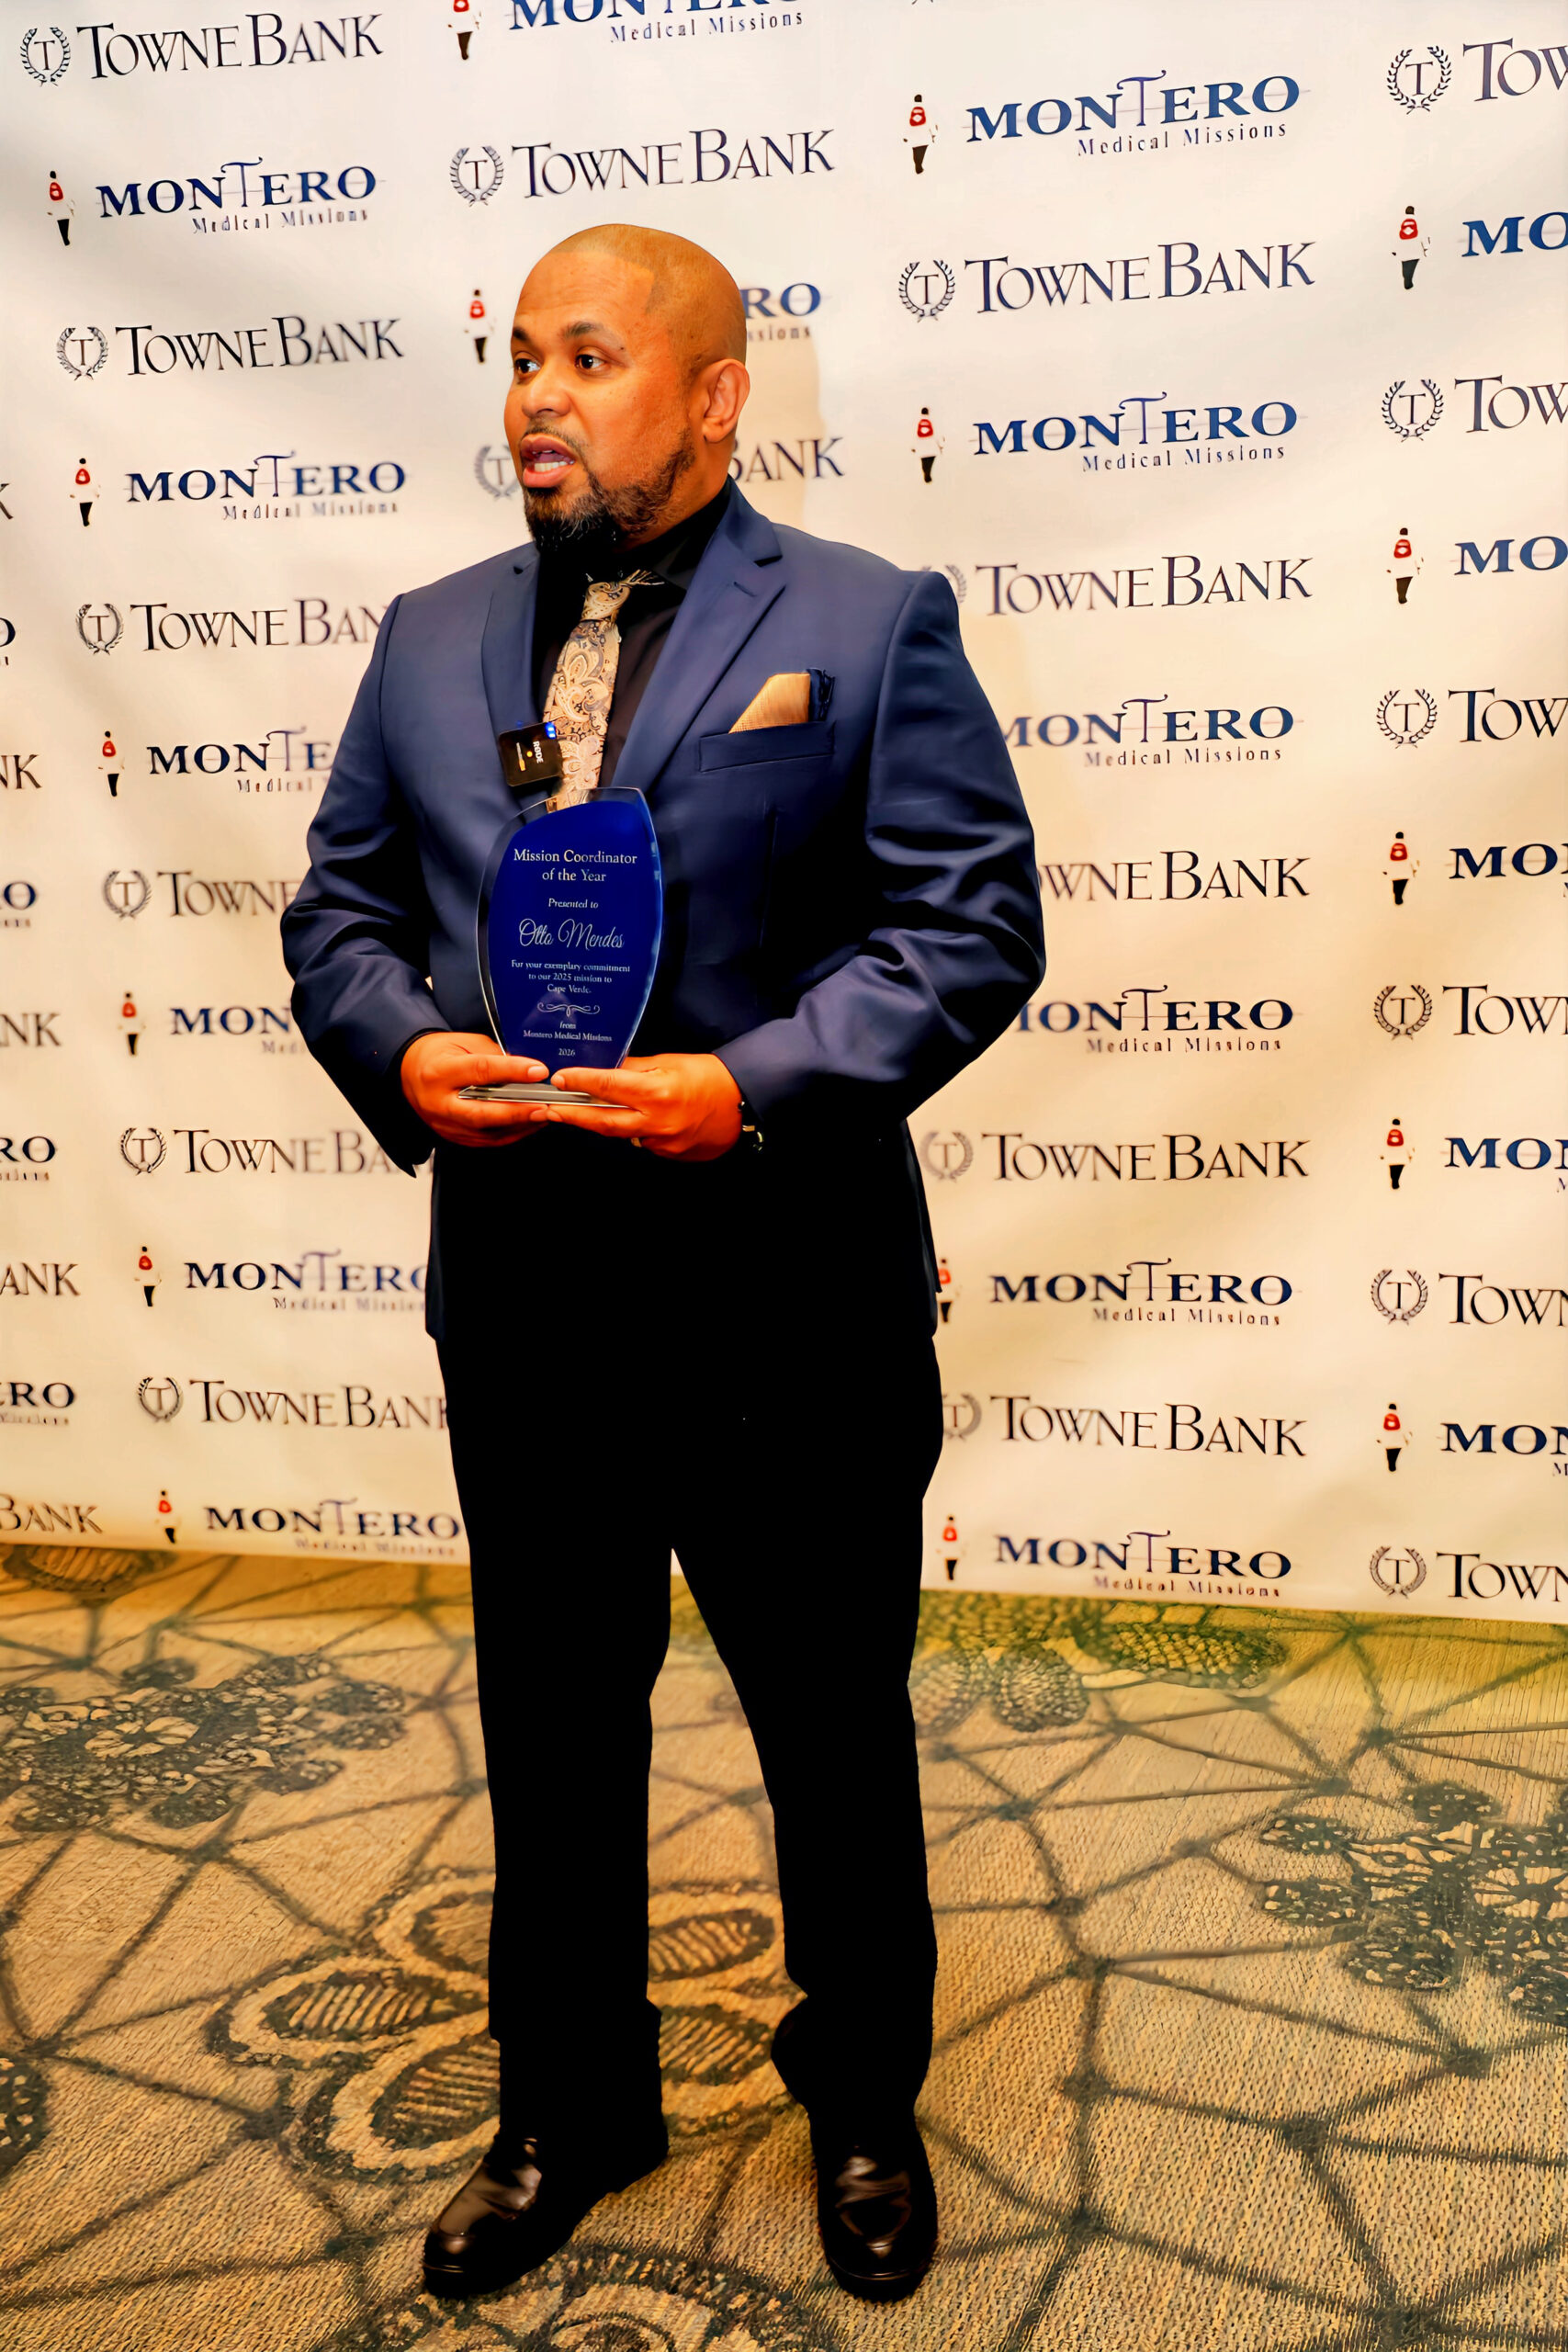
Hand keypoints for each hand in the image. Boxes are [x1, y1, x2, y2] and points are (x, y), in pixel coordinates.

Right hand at [400, 1032, 550, 1147]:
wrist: (410, 1072)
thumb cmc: (439, 1054)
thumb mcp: (464, 1043)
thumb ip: (493, 1056)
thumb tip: (525, 1070)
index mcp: (439, 1071)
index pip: (480, 1071)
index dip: (512, 1071)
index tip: (537, 1071)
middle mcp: (438, 1102)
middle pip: (481, 1113)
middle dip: (516, 1111)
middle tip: (544, 1106)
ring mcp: (443, 1124)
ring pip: (485, 1132)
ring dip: (518, 1126)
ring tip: (543, 1115)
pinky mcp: (451, 1136)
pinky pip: (485, 1141)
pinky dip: (510, 1134)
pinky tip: (528, 1124)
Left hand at [537, 1052, 742, 1160]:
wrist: (742, 1104)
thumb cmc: (709, 1077)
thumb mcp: (669, 1062)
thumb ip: (634, 1068)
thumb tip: (605, 1068)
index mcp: (657, 1092)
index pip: (608, 1086)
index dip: (581, 1082)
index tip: (561, 1078)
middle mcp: (657, 1121)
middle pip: (602, 1120)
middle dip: (571, 1114)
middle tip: (548, 1108)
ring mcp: (662, 1141)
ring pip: (619, 1133)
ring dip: (596, 1122)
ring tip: (575, 1112)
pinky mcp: (667, 1153)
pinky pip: (639, 1141)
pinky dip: (629, 1129)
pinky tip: (627, 1119)